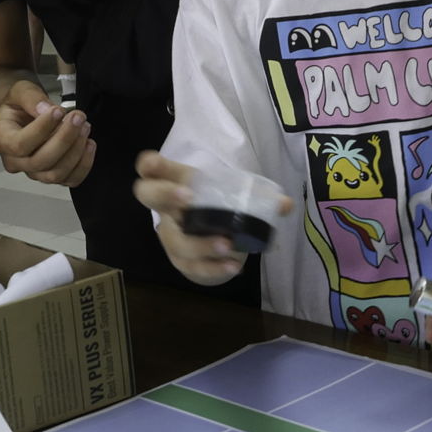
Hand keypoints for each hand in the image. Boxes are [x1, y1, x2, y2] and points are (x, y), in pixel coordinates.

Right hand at [0, 78, 93, 187]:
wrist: (23, 116)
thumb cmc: (20, 106)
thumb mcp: (20, 91)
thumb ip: (31, 98)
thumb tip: (46, 110)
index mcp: (2, 140)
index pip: (20, 144)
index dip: (42, 129)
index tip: (58, 110)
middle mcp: (15, 161)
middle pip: (40, 162)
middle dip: (64, 139)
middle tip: (78, 117)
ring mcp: (34, 172)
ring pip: (55, 174)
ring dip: (75, 151)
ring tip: (84, 127)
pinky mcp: (52, 175)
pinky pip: (70, 180)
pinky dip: (84, 165)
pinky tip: (89, 144)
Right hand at [135, 152, 291, 286]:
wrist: (217, 236)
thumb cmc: (220, 206)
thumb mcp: (237, 196)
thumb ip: (260, 199)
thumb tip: (284, 205)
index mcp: (177, 181)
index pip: (152, 168)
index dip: (149, 164)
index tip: (154, 163)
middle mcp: (168, 207)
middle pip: (147, 195)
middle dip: (164, 194)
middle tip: (188, 198)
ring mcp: (171, 235)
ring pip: (174, 240)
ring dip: (199, 244)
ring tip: (227, 245)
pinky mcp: (181, 260)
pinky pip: (191, 266)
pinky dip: (212, 268)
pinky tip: (232, 267)